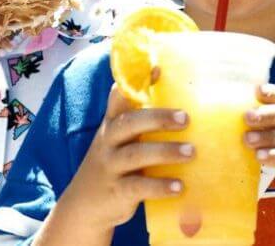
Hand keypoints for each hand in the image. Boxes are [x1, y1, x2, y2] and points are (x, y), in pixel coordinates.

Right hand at [61, 83, 192, 230]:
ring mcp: (110, 166)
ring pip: (136, 154)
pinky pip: (138, 187)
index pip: (120, 96)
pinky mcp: (116, 192)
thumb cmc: (114, 164)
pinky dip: (159, 186)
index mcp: (113, 123)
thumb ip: (140, 122)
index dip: (136, 82)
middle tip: (186, 118)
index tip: (158, 69)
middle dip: (158, 118)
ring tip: (191, 152)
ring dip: (165, 151)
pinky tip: (179, 186)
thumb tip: (182, 106)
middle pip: (130, 122)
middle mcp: (109, 140)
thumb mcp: (119, 140)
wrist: (84, 205)